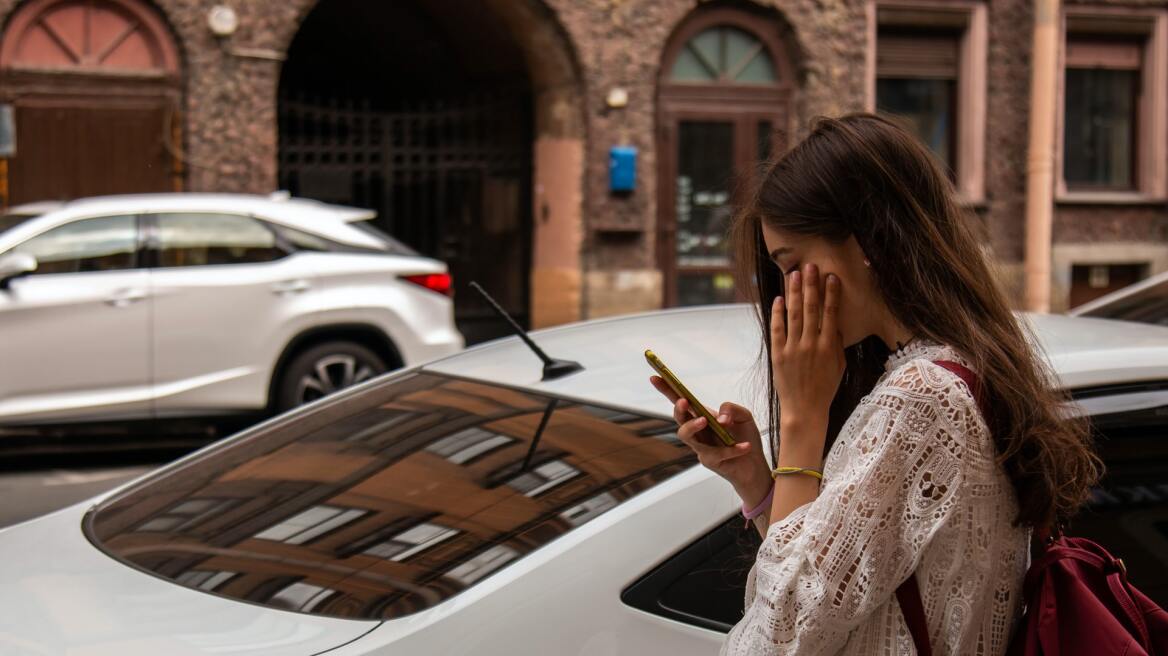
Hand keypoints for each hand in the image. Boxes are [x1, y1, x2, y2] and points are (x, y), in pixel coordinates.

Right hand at [649, 376, 771, 507]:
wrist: (755, 465)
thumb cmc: (745, 437)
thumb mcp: (744, 416)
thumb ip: (732, 409)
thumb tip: (720, 418)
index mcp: (702, 415)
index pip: (681, 400)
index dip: (667, 389)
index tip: (655, 377)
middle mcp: (698, 430)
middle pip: (679, 418)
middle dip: (678, 409)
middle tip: (684, 402)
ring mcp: (701, 446)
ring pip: (686, 436)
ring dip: (692, 426)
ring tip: (706, 420)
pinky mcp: (710, 461)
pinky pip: (717, 453)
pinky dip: (732, 449)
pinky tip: (745, 446)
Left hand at [771, 263, 845, 456]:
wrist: (804, 409)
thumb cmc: (825, 388)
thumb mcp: (839, 365)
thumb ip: (837, 343)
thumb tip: (836, 321)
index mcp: (829, 347)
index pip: (831, 313)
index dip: (831, 293)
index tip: (831, 276)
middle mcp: (811, 345)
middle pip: (811, 309)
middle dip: (811, 285)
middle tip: (810, 265)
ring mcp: (793, 349)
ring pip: (794, 315)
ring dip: (794, 293)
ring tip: (794, 275)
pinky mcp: (778, 355)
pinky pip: (777, 329)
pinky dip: (778, 313)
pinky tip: (779, 299)